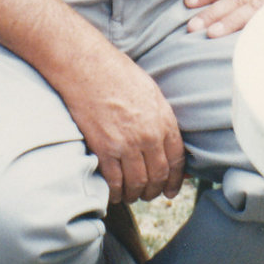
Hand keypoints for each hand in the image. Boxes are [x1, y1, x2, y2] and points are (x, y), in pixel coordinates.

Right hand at [61, 49, 185, 206]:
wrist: (87, 67)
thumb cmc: (117, 73)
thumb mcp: (150, 92)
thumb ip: (160, 117)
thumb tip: (164, 139)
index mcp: (163, 120)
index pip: (176, 159)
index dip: (175, 179)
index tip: (171, 190)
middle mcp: (148, 135)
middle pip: (158, 175)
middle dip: (154, 190)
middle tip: (149, 195)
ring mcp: (126, 144)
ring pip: (137, 183)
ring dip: (135, 194)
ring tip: (131, 196)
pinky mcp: (104, 148)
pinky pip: (114, 181)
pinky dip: (115, 193)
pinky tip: (114, 194)